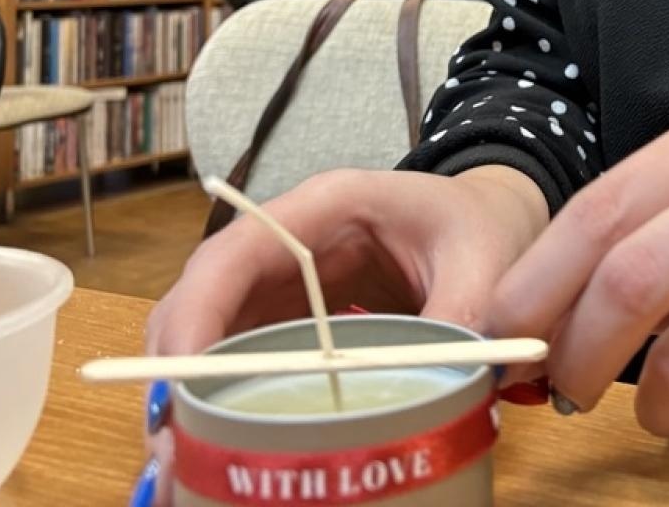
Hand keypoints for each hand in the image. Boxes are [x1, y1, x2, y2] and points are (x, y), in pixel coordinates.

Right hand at [138, 166, 547, 506]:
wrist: (494, 221)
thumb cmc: (482, 226)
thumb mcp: (485, 262)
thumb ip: (462, 314)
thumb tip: (439, 380)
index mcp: (328, 205)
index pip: (238, 252)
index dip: (200, 311)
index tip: (180, 377)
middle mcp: (290, 240)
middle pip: (204, 297)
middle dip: (179, 368)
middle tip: (173, 444)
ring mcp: (286, 281)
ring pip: (211, 332)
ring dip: (191, 394)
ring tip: (187, 461)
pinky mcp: (294, 317)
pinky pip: (243, 356)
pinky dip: (224, 401)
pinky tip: (221, 449)